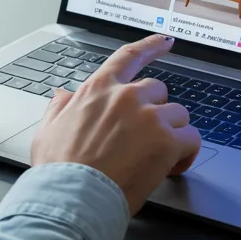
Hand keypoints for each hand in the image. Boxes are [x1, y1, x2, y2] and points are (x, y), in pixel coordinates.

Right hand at [30, 35, 200, 214]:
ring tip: (157, 156)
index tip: (166, 41)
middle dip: (155, 112)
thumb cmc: (59, 170)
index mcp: (98, 89)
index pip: (129, 57)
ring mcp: (149, 117)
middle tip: (145, 139)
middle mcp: (126, 96)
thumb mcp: (49, 130)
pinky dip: (187, 154)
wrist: (72, 198)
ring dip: (172, 133)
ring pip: (178, 114)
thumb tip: (62, 95)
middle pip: (158, 90)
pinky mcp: (166, 141)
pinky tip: (172, 167)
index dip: (151, 46)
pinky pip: (191, 139)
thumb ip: (60, 107)